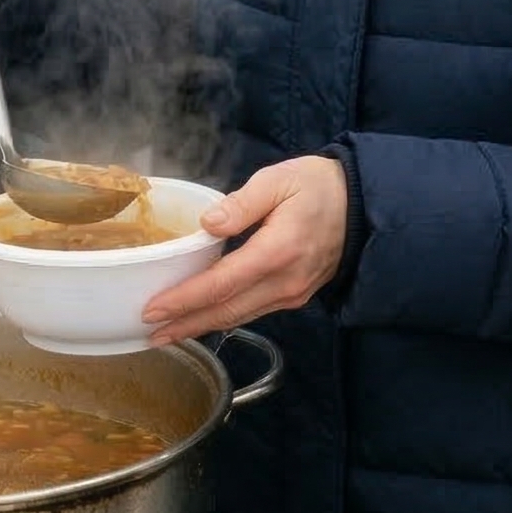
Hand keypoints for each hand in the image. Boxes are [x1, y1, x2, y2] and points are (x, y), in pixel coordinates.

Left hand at [141, 155, 347, 343]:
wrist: (362, 206)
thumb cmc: (318, 186)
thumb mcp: (279, 179)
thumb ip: (242, 203)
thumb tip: (208, 224)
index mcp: (278, 250)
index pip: (222, 283)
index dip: (185, 299)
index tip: (154, 309)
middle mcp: (285, 281)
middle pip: (226, 310)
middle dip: (185, 324)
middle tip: (149, 333)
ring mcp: (292, 293)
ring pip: (239, 316)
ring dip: (201, 326)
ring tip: (167, 333)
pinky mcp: (295, 296)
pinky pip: (253, 311)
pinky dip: (224, 317)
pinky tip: (202, 318)